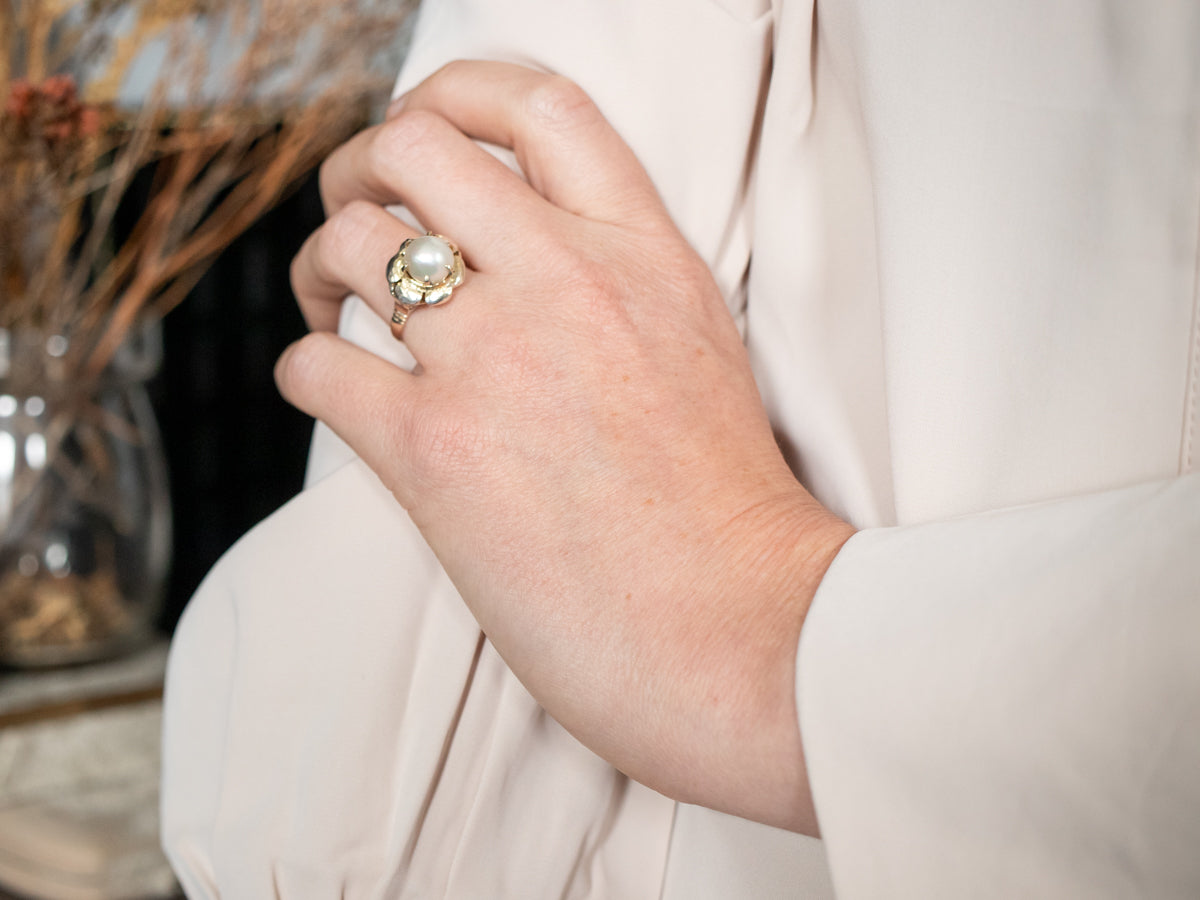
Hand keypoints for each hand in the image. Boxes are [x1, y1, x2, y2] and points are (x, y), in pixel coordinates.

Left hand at [278, 60, 853, 833]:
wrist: (744, 634)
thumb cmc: (728, 516)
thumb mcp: (700, 354)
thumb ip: (621, 286)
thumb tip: (524, 262)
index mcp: (644, 253)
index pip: (538, 103)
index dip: (458, 93)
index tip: (427, 128)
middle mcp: (568, 282)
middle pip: (413, 148)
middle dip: (360, 170)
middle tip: (359, 219)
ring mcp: (497, 360)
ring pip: (350, 243)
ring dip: (320, 270)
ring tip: (333, 310)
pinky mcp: (436, 452)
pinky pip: (316, 367)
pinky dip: (309, 373)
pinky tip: (341, 398)